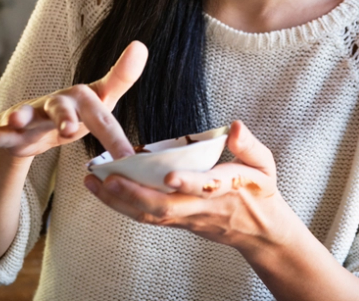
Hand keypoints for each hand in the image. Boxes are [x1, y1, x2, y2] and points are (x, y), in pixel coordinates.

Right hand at [0, 41, 147, 159]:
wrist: (38, 123)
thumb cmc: (77, 112)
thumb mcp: (102, 100)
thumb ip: (122, 77)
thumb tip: (141, 45)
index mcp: (84, 101)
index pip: (102, 118)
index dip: (115, 138)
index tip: (129, 157)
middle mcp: (59, 102)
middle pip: (62, 107)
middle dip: (64, 117)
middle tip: (68, 129)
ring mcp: (34, 111)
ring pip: (28, 114)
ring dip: (21, 116)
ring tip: (15, 120)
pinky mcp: (11, 125)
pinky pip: (3, 130)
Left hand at [84, 120, 284, 248]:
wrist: (260, 232)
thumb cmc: (260, 192)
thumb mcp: (264, 165)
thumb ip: (250, 146)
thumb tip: (235, 126)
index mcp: (225, 190)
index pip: (204, 188)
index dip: (187, 183)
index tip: (168, 176)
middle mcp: (201, 208)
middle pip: (164, 208)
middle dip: (134, 195)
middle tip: (107, 179)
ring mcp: (187, 218)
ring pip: (150, 216)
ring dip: (120, 202)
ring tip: (93, 183)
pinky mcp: (178, 222)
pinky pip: (148, 217)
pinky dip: (124, 206)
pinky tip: (105, 192)